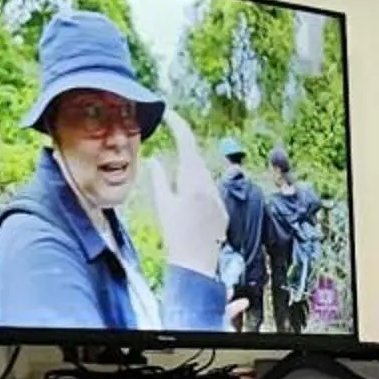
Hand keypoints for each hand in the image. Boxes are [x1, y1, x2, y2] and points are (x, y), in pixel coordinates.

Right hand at [142, 113, 226, 281]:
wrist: (195, 263)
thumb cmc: (174, 234)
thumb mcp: (162, 204)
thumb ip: (159, 179)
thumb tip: (155, 160)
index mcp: (193, 180)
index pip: (187, 143)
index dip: (178, 125)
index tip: (169, 115)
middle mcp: (210, 186)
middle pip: (196, 160)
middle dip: (183, 154)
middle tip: (169, 150)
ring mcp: (219, 198)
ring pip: (204, 177)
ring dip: (190, 176)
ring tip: (178, 196)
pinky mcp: (223, 210)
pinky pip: (210, 193)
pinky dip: (198, 192)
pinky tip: (190, 209)